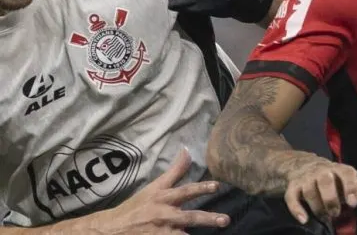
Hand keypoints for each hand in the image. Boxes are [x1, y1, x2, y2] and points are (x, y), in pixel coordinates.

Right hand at [95, 149, 229, 233]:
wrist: (113, 228)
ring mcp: (162, 231)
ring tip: (219, 232)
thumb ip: (175, 170)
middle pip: (189, 217)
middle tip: (226, 220)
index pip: (185, 191)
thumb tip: (187, 149)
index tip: (217, 186)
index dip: (201, 188)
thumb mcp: (155, 186)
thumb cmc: (137, 205)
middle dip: (208, 218)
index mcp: (164, 198)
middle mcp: (164, 214)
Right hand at [283, 157, 356, 224]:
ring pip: (309, 191)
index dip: (351, 187)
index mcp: (339, 169)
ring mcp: (306, 178)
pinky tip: (304, 219)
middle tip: (335, 213)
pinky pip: (292, 197)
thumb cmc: (333, 178)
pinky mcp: (293, 186)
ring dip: (317, 207)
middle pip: (325, 181)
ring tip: (324, 217)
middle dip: (331, 199)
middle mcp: (322, 170)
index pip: (347, 173)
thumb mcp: (348, 180)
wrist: (304, 165)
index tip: (352, 203)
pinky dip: (297, 209)